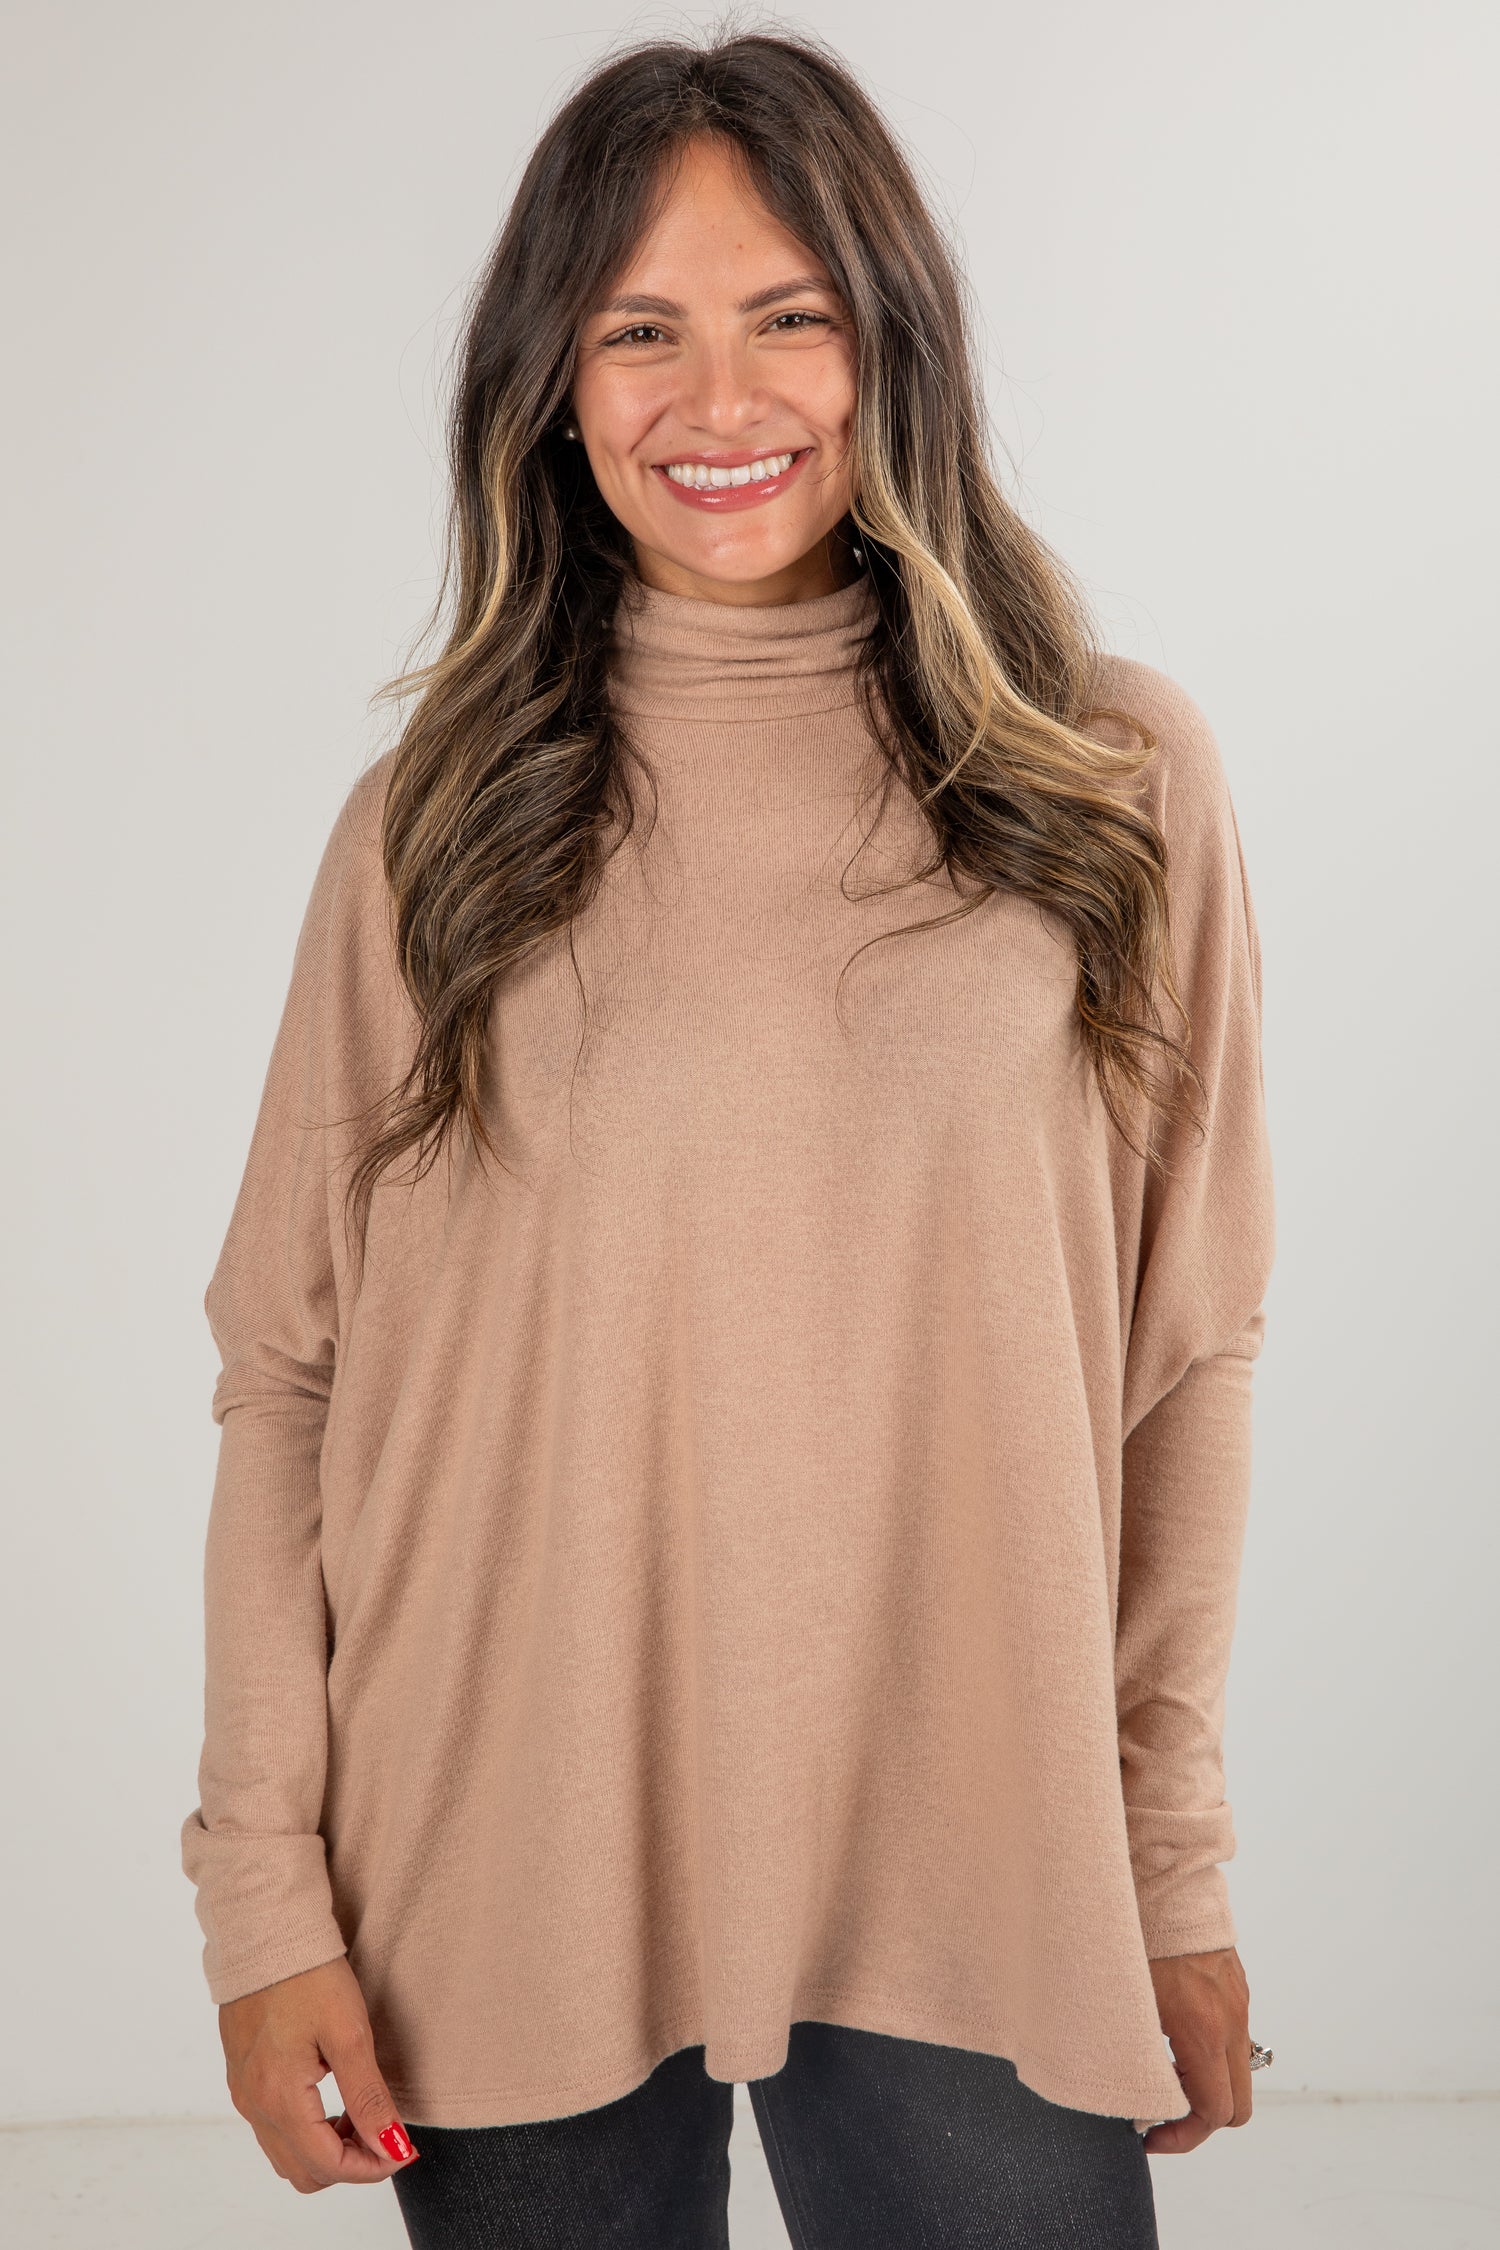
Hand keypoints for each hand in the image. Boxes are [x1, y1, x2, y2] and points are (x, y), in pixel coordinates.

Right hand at [219, 1955, 420, 2191]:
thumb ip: (368, 2099)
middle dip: (348, 2165)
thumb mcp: (350, 2035)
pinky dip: (305, 2130)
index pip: (326, 2166)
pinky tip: (331, 2097)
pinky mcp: (241, 2075)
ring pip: (284, 2153)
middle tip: (384, 2134)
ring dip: (325, 2149)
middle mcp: (253, 2104)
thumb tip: (392, 2147)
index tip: (405, 2149)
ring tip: (360, 2115)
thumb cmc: (309, 1976)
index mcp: (279, 2099)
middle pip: (302, 2171)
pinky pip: (271, 2127)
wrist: (265, 1930)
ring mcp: (243, 2091)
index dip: (371, 2168)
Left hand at [1140, 1945, 1253, 2154]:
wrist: (1166, 1881)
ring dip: (1206, 2086)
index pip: (1214, 2113)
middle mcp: (1231, 2023)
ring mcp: (1238, 2005)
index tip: (1150, 2134)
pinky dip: (1210, 2056)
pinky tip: (1173, 2038)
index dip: (1182, 2137)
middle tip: (1160, 2113)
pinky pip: (1234, 2040)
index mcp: (1203, 2031)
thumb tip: (1133, 2097)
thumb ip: (1135, 2054)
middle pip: (1237, 2106)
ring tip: (1162, 2071)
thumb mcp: (1129, 2002)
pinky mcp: (1236, 1988)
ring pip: (1237, 2073)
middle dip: (1200, 2120)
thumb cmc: (1138, 1936)